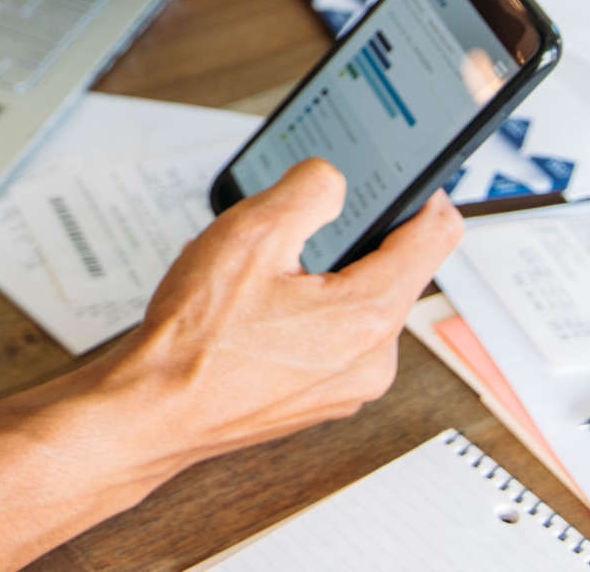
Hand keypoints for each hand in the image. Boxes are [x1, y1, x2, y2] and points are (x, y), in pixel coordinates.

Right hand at [99, 160, 462, 470]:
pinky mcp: (321, 401)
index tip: (412, 178)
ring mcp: (347, 388)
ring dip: (323, 280)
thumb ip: (308, 190)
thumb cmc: (195, 339)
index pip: (435, 237)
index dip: (424, 194)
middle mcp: (372, 360)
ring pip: (357, 308)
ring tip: (261, 277)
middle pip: (393, 272)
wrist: (154, 411)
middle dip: (351, 242)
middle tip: (299, 229)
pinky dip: (306, 317)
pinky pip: (333, 341)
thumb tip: (333, 180)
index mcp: (368, 315)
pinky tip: (255, 312)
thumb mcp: (250, 232)